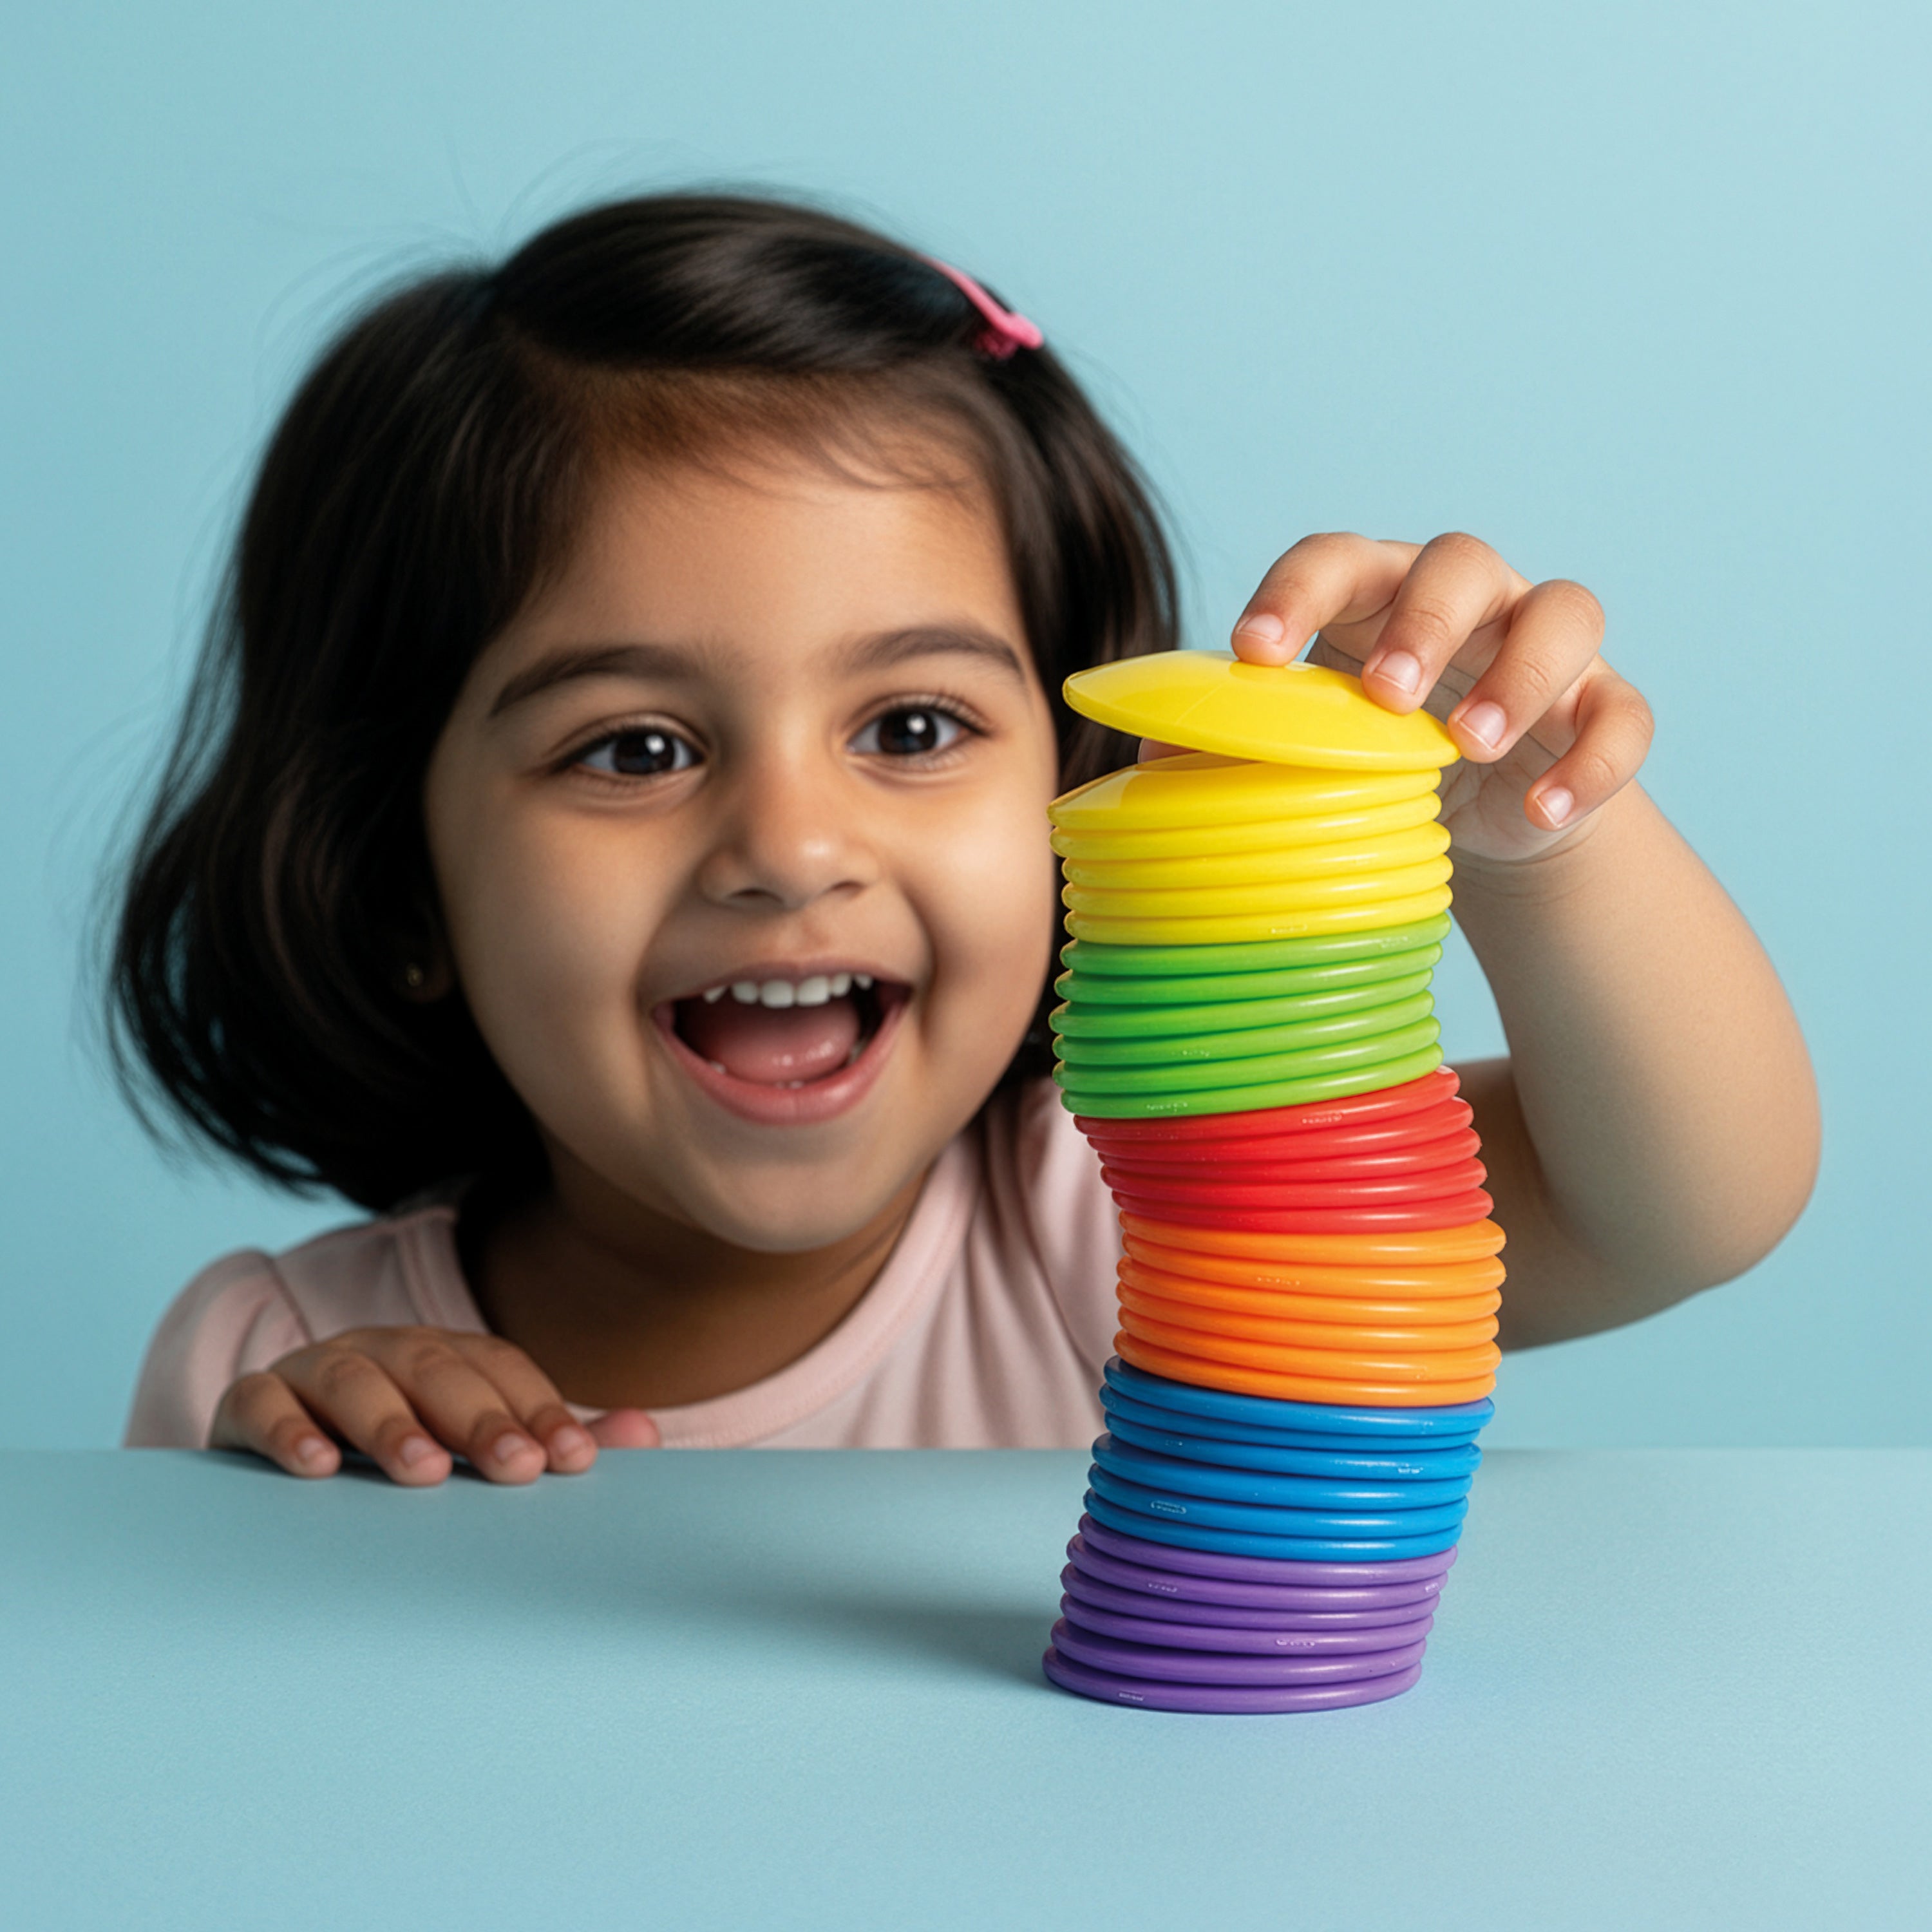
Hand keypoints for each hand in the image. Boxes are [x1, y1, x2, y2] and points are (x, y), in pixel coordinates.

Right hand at [208, 1325, 660, 1483]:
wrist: (278, 1482)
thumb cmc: (400, 1462)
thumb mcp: (474, 1452)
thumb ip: (551, 1444)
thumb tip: (644, 1434)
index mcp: (445, 1355)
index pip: (501, 1368)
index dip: (540, 1410)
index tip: (575, 1463)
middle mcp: (383, 1350)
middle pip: (435, 1367)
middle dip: (479, 1418)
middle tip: (516, 1469)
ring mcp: (313, 1370)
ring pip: (352, 1377)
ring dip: (391, 1423)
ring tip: (424, 1473)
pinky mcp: (246, 1404)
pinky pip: (259, 1402)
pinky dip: (288, 1430)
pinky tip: (318, 1469)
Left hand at [1224, 532, 1652, 864]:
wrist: (1485, 820)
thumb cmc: (1377, 756)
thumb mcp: (1310, 747)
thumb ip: (1243, 740)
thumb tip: (1151, 759)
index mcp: (1377, 594)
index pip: (1336, 559)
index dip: (1295, 591)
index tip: (1254, 650)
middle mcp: (1470, 600)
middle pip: (1460, 562)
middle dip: (1425, 620)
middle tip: (1387, 692)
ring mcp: (1546, 648)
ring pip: (1564, 612)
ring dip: (1520, 675)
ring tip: (1468, 743)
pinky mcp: (1604, 707)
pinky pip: (1623, 716)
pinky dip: (1592, 761)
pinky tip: (1543, 810)